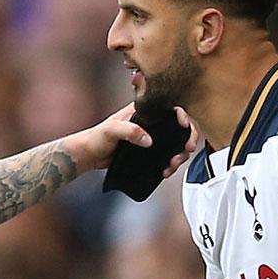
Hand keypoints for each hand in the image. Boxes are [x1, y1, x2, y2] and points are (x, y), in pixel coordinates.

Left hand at [65, 102, 192, 175]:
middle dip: (187, 138)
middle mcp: (150, 122)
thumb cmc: (97, 137)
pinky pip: (165, 157)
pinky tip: (166, 171)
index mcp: (143, 110)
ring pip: (174, 144)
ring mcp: (151, 137)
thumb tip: (149, 140)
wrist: (90, 155)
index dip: (183, 115)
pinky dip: (170, 164)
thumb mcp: (111, 130)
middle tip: (187, 149)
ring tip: (173, 164)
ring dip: (179, 154)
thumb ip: (129, 131)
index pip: (170, 108)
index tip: (184, 126)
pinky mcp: (149, 153)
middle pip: (178, 127)